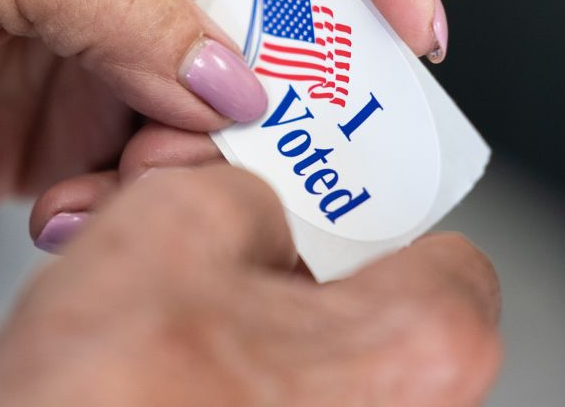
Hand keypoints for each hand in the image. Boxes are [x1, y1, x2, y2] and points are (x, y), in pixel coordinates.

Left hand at [0, 0, 440, 208]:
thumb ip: (117, 5)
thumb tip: (230, 79)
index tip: (409, 19)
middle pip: (288, 6)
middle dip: (299, 81)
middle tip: (285, 144)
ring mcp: (112, 42)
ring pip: (226, 111)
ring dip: (204, 162)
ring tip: (132, 182)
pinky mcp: (71, 126)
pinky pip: (149, 175)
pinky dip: (128, 207)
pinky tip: (62, 206)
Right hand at [0, 165, 500, 405]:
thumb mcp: (175, 222)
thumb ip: (245, 183)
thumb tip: (250, 195)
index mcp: (427, 346)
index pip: (427, 228)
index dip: (344, 193)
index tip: (287, 180)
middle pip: (348, 287)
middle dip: (259, 245)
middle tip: (190, 223)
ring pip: (290, 346)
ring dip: (215, 301)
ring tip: (137, 288)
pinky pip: (258, 400)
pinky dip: (205, 366)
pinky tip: (139, 351)